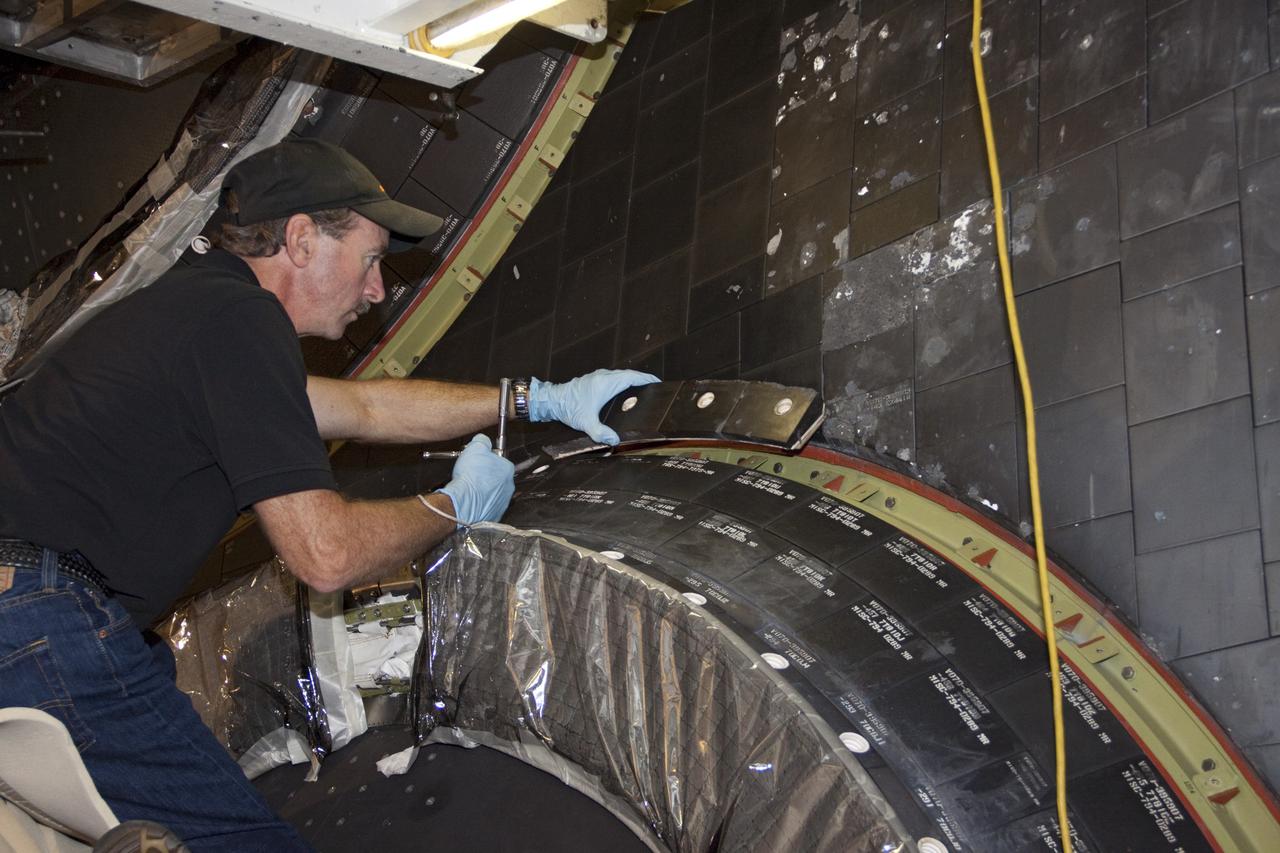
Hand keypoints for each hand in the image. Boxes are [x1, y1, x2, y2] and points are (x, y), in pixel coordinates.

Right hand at [437, 434, 514, 525]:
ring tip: (470, 486)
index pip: (499, 459)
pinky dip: (481, 503)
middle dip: (486, 475)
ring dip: (483, 489)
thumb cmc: (470, 477)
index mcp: (507, 469)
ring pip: (493, 492)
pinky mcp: (494, 515)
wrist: (463, 502)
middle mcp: (509, 486)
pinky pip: (488, 506)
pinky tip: (471, 498)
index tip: (478, 460)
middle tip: (472, 473)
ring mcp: (502, 502)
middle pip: (497, 476)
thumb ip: (482, 440)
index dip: (486, 459)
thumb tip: (483, 439)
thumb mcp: (475, 447)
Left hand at [528, 369, 660, 444]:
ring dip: (631, 381)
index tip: (657, 382)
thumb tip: (615, 441)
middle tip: (654, 389)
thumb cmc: (568, 408)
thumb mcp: (585, 422)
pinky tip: (623, 394)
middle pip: (628, 375)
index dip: (646, 378)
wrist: (552, 400)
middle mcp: (603, 377)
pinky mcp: (593, 380)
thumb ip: (600, 432)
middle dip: (642, 380)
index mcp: (606, 383)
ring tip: (642, 391)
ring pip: (620, 376)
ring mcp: (598, 377)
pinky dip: (622, 383)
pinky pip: (613, 378)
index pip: (632, 377)